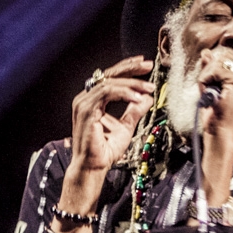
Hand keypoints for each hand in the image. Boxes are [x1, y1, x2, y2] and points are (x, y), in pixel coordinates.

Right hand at [70, 56, 154, 174]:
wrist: (94, 167)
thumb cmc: (104, 150)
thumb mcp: (126, 126)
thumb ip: (135, 110)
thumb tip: (147, 98)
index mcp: (92, 101)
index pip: (110, 78)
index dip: (127, 69)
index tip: (144, 65)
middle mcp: (85, 99)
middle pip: (108, 75)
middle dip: (130, 69)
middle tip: (148, 66)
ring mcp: (83, 103)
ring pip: (109, 83)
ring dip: (131, 84)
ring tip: (147, 88)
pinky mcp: (86, 110)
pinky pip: (106, 93)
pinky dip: (124, 93)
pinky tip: (137, 97)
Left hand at [195, 47, 232, 206]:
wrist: (221, 134)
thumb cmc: (217, 115)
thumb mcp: (213, 87)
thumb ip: (211, 68)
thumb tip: (206, 52)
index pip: (228, 57)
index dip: (214, 71)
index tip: (217, 91)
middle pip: (223, 57)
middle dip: (210, 73)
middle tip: (213, 94)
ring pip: (218, 62)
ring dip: (207, 78)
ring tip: (213, 96)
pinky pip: (214, 70)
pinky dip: (206, 82)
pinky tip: (212, 96)